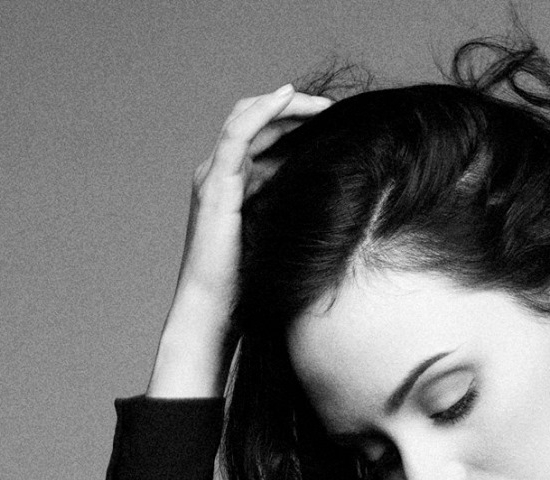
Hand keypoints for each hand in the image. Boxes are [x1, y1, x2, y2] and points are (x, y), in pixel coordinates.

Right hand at [147, 84, 333, 397]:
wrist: (213, 310)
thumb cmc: (247, 286)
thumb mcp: (280, 239)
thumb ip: (294, 213)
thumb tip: (335, 202)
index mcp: (233, 186)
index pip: (262, 138)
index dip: (295, 125)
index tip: (334, 124)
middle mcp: (219, 175)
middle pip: (255, 121)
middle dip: (294, 110)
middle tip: (333, 109)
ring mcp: (214, 177)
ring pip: (246, 118)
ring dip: (284, 104)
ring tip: (321, 102)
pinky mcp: (215, 184)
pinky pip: (237, 133)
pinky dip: (263, 110)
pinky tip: (288, 97)